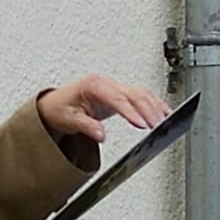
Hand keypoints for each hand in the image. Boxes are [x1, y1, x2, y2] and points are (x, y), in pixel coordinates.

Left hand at [34, 78, 166, 151]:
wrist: (55, 103)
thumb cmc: (60, 108)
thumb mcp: (69, 119)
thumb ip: (87, 126)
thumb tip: (101, 135)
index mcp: (93, 86)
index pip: (117, 98)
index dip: (131, 111)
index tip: (141, 124)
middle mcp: (105, 84)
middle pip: (133, 94)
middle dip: (147, 109)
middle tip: (157, 125)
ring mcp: (114, 87)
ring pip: (140, 93)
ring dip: (154, 106)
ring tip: (165, 120)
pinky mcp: (119, 93)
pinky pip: (140, 95)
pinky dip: (153, 103)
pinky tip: (164, 111)